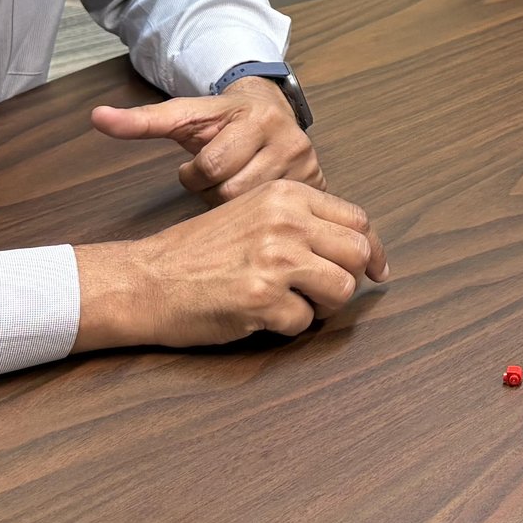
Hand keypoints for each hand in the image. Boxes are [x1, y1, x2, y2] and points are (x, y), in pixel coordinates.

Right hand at [72, 179, 388, 349]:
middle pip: (358, 254)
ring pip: (341, 290)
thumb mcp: (254, 214)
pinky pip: (304, 323)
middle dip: (348, 279)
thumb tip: (361, 247)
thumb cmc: (197, 251)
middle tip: (324, 293)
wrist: (146, 278)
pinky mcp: (262, 299)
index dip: (372, 250)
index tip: (377, 270)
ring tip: (290, 305)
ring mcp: (276, 259)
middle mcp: (286, 221)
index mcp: (287, 195)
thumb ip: (303, 222)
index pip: (357, 220)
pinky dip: (286, 328)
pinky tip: (258, 316)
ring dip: (322, 307)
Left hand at [90, 77, 320, 200]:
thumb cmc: (221, 118)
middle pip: (232, 192)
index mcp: (254, 118)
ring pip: (253, 208)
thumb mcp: (183, 115)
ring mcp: (307, 163)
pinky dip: (260, 211)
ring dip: (235, 204)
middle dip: (214, 191)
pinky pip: (280, 216)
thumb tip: (96, 116)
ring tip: (234, 185)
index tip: (197, 167)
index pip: (210, 167)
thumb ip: (141, 120)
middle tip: (216, 180)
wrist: (270, 107)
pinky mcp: (319, 183)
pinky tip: (254, 199)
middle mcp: (288, 139)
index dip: (194, 174)